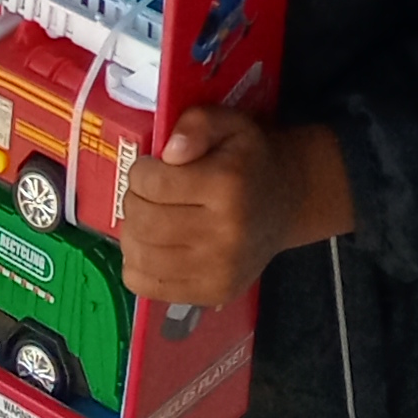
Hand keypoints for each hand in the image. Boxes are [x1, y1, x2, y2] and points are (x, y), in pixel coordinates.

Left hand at [116, 109, 354, 308]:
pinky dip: (137, 264)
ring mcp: (218, 271)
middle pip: (144, 221)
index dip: (141, 172)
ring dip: (132, 232)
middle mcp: (225, 234)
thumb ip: (197, 124)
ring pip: (140, 256)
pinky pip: (146, 286)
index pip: (154, 184)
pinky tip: (154, 245)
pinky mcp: (211, 294)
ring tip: (149, 216)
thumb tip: (168, 153)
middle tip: (147, 191)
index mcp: (228, 186)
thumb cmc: (249, 160)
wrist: (286, 203)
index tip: (151, 167)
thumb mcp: (229, 124)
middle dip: (133, 200)